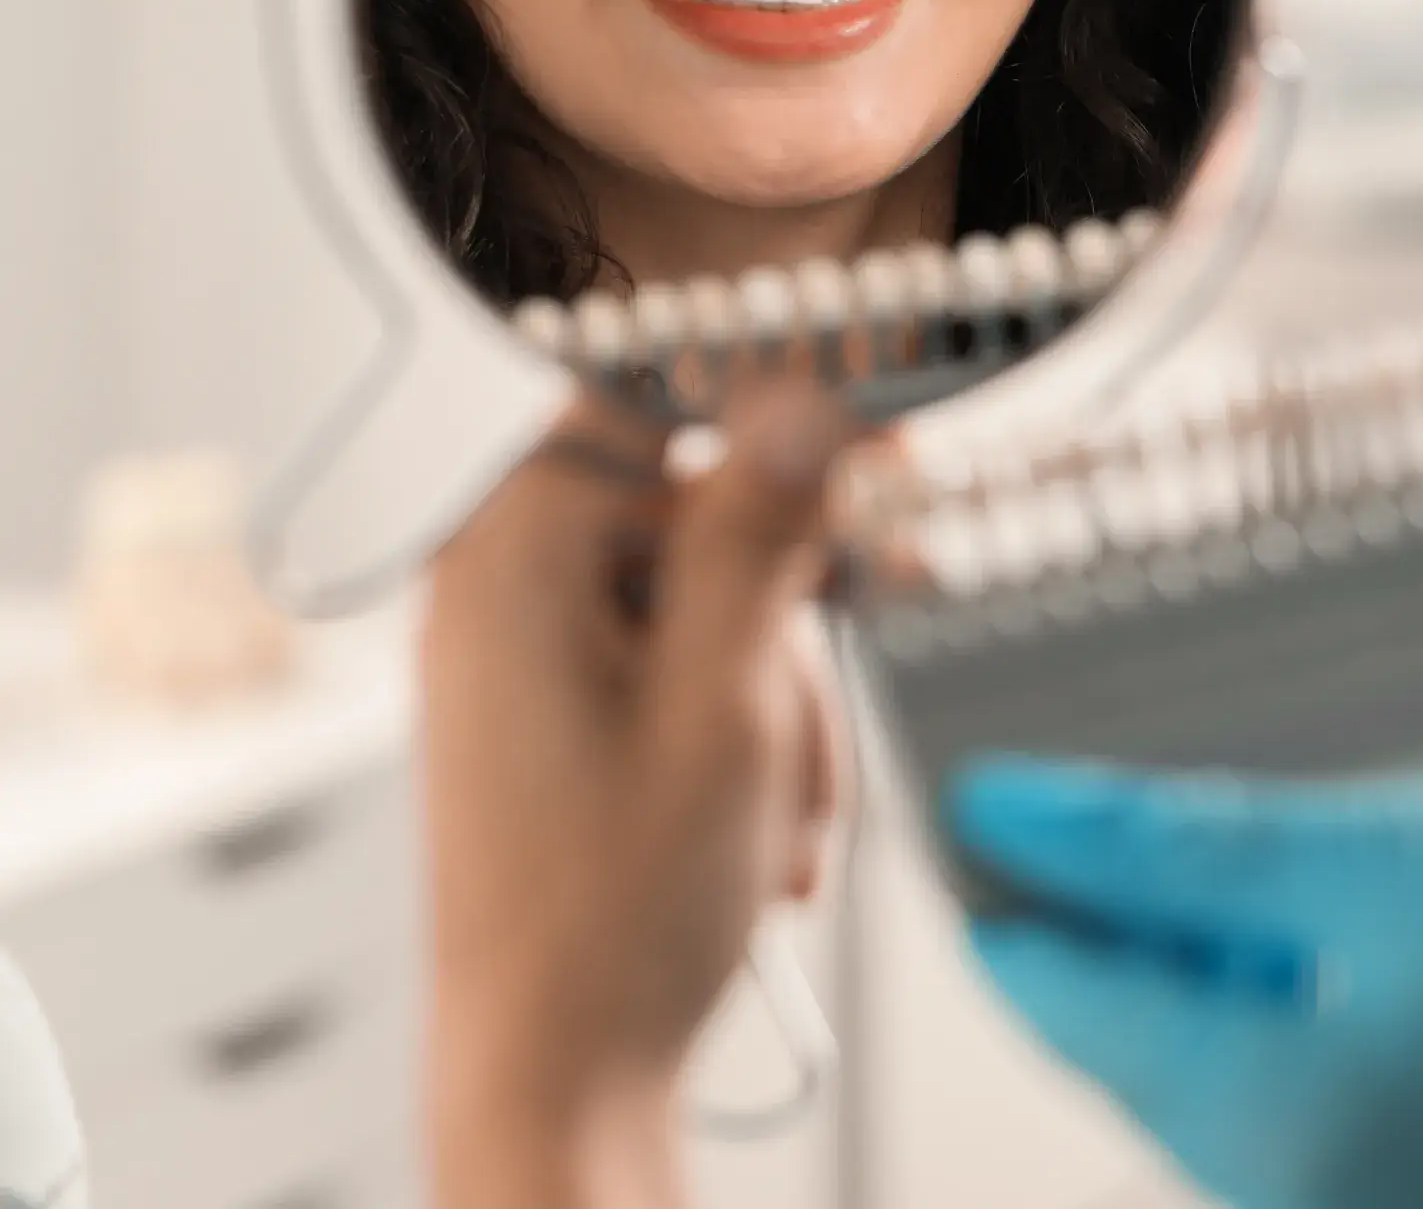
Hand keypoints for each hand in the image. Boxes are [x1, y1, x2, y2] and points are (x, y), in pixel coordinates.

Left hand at [422, 377, 853, 1208]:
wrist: (556, 1076)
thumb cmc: (609, 917)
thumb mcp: (725, 701)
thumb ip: (757, 536)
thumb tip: (793, 402)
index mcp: (514, 557)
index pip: (660, 415)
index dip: (775, 439)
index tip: (868, 470)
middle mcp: (500, 589)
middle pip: (695, 523)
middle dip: (780, 629)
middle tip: (797, 728)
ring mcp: (522, 654)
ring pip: (703, 605)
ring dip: (770, 703)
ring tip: (768, 819)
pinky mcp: (550, 708)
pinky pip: (671, 667)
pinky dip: (731, 734)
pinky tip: (744, 828)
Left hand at [950, 762, 1422, 1208]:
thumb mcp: (1382, 857)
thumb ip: (1177, 844)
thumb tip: (1013, 812)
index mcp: (1269, 1122)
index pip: (1046, 985)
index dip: (993, 865)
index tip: (958, 770)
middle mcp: (1283, 1196)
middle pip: (1108, 1024)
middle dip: (1074, 896)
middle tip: (1049, 775)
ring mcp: (1335, 1202)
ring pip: (1182, 1049)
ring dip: (1157, 934)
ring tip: (1152, 820)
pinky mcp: (1384, 1184)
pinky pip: (1258, 1075)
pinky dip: (1237, 980)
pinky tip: (1263, 899)